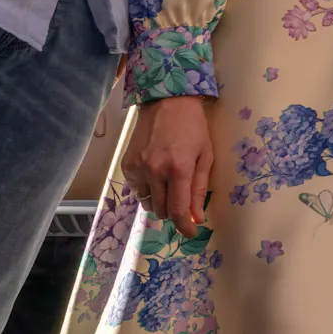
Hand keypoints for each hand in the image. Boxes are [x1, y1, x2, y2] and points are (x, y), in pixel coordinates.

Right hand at [121, 96, 213, 234]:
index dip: (184, 226)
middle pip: (161, 211)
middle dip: (173, 213)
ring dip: (159, 202)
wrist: (166, 101)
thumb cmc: (193, 127)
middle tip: (181, 203)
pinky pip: (136, 190)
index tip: (190, 232)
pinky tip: (156, 175)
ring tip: (169, 186)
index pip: (177, 210)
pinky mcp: (127, 165)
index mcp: (179, 169)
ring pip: (147, 203)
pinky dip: (147, 190)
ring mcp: (138, 168)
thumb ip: (199, 189)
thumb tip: (196, 218)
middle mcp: (155, 171)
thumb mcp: (205, 155)